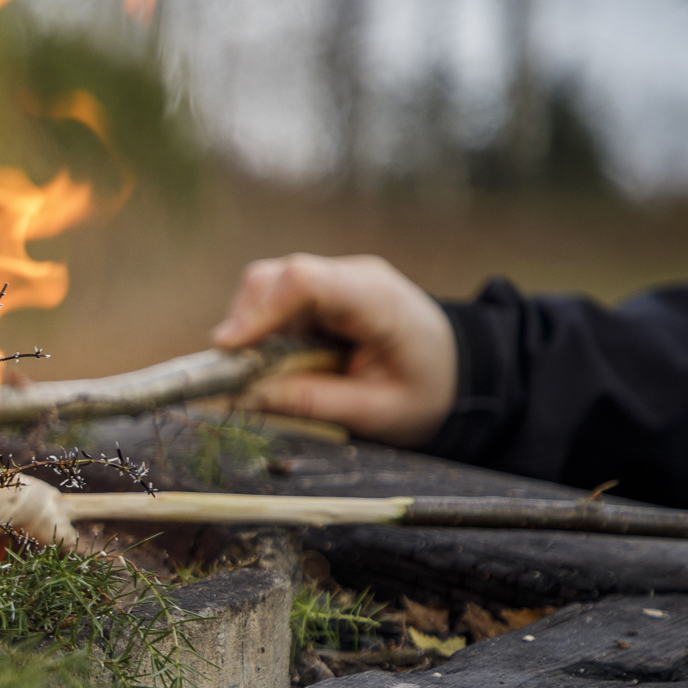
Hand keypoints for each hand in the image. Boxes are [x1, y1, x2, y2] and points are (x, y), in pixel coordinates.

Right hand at [212, 254, 457, 447]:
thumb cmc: (426, 391)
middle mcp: (350, 276)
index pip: (304, 282)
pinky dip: (262, 333)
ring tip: (267, 374)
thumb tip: (244, 397)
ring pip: (264, 288)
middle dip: (245, 325)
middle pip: (272, 279)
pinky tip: (280, 363)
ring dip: (251, 331)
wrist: (460, 370)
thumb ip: (312, 402)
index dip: (258, 311)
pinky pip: (273, 302)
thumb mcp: (376, 411)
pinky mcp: (321, 292)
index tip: (227, 349)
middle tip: (241, 376)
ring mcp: (334, 280)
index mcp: (375, 299)